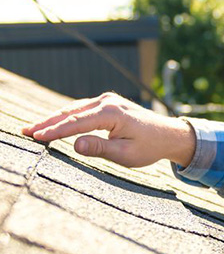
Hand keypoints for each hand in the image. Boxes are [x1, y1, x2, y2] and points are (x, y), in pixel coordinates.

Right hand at [22, 92, 195, 168]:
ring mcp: (107, 100)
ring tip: (33, 128)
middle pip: (70, 112)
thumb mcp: (125, 153)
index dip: (54, 131)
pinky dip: (66, 116)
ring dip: (53, 118)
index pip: (76, 123)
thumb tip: (75, 144)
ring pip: (73, 108)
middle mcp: (107, 101)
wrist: (167, 135)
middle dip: (47, 123)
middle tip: (25, 131)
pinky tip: (52, 123)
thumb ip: (100, 148)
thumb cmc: (149, 147)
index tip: (36, 138)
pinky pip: (81, 109)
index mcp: (111, 113)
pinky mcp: (107, 103)